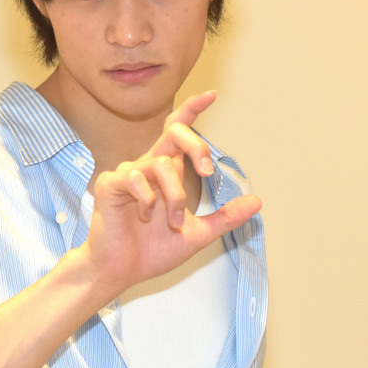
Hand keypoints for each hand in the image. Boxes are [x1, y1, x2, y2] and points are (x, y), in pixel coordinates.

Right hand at [80, 91, 261, 297]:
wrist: (121, 272)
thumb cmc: (152, 250)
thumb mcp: (197, 234)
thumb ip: (224, 217)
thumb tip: (256, 201)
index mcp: (166, 171)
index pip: (178, 132)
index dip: (192, 110)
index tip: (212, 96)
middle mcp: (148, 166)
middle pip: (173, 132)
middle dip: (195, 144)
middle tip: (208, 169)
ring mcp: (128, 173)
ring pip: (162, 164)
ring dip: (175, 196)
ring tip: (173, 221)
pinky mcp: (110, 183)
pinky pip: (135, 178)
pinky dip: (148, 199)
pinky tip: (143, 216)